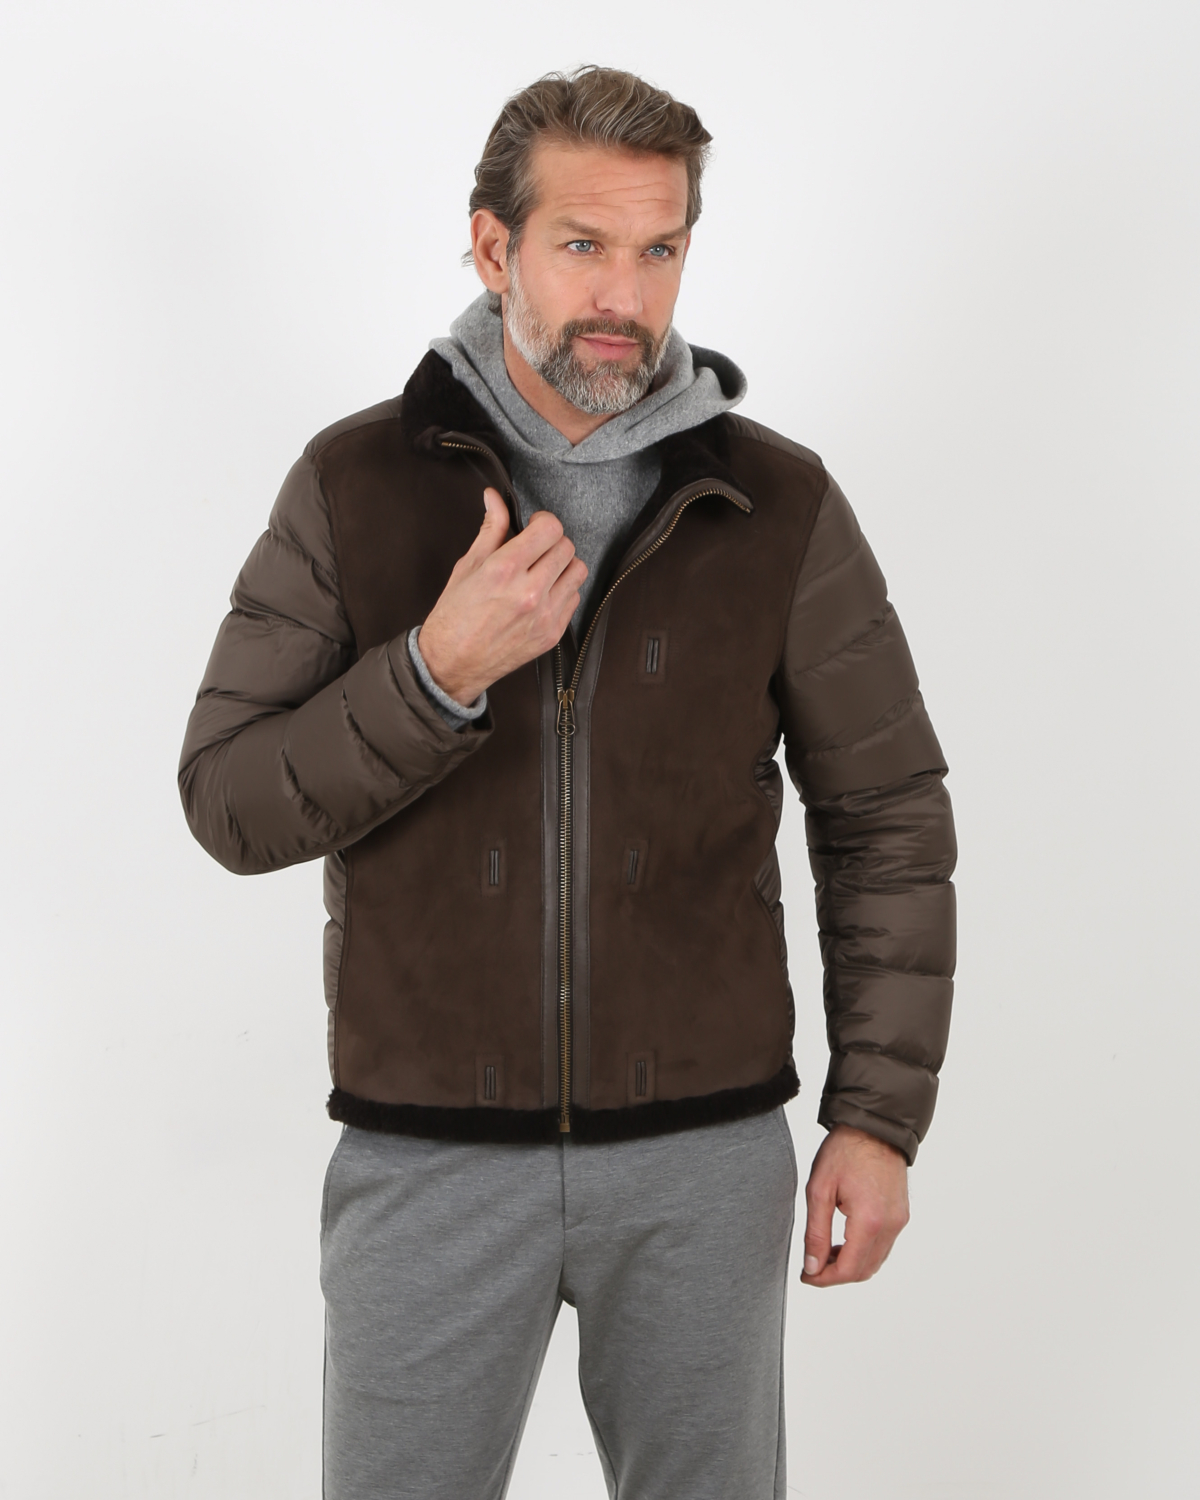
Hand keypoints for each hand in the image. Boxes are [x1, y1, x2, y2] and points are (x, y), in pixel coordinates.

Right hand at [417, 488, 587, 704]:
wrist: (452, 664)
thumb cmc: (454, 616)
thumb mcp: (467, 566)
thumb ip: (490, 530)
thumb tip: (494, 498)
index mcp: (505, 570)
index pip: (550, 529)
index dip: (543, 521)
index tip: (534, 526)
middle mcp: (529, 592)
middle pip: (567, 547)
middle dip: (551, 542)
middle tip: (535, 549)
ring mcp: (544, 616)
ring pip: (577, 571)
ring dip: (562, 565)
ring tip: (542, 570)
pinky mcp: (552, 634)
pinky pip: (574, 599)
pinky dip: (562, 591)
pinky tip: (542, 594)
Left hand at [800, 1124, 909, 1286]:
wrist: (874, 1127)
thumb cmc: (845, 1151)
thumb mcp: (819, 1190)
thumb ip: (815, 1232)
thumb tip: (812, 1266)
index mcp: (869, 1221)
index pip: (848, 1269)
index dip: (824, 1279)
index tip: (807, 1275)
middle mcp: (890, 1225)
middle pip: (864, 1271)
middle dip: (836, 1274)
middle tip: (812, 1266)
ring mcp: (899, 1221)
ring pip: (875, 1261)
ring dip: (850, 1264)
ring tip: (825, 1252)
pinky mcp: (901, 1215)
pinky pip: (883, 1246)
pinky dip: (863, 1252)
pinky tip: (844, 1240)